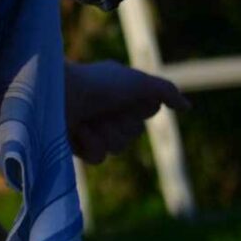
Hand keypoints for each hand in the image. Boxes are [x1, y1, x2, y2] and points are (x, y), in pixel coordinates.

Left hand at [64, 59, 185, 162]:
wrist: (53, 95)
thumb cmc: (95, 84)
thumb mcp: (137, 82)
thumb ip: (165, 91)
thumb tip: (187, 107)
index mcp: (118, 91)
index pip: (148, 110)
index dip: (140, 107)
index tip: (125, 96)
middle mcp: (105, 109)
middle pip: (135, 132)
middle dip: (121, 123)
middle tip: (102, 110)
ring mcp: (89, 127)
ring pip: (118, 147)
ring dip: (105, 133)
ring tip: (85, 120)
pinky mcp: (74, 144)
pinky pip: (99, 158)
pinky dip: (90, 144)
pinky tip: (76, 131)